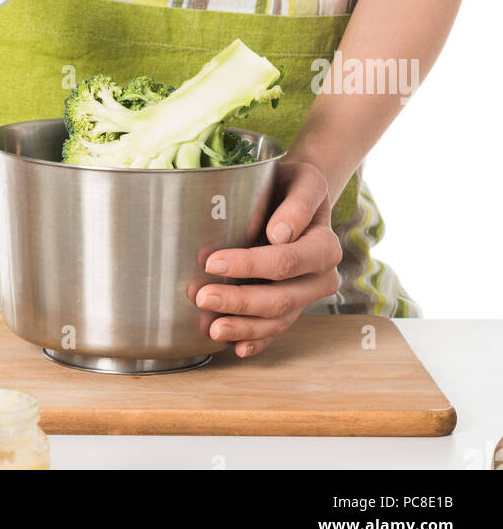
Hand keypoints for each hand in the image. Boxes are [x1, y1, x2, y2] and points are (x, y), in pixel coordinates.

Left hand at [194, 160, 341, 357]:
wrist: (299, 197)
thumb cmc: (295, 187)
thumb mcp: (303, 181)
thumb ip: (298, 203)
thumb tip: (280, 234)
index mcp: (325, 247)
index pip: (286, 262)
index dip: (250, 265)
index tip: (213, 261)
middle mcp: (320, 278)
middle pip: (281, 299)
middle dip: (240, 302)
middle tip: (202, 297)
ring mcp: (306, 297)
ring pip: (277, 321)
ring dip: (243, 327)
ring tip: (212, 328)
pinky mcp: (291, 307)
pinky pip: (276, 331)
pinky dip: (256, 341)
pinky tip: (235, 348)